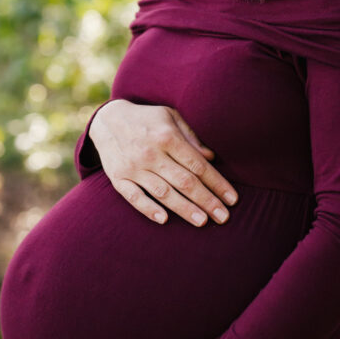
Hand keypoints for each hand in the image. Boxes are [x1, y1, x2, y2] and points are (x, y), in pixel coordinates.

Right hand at [89, 100, 237, 226]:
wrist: (107, 119)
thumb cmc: (147, 119)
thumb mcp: (171, 117)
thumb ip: (191, 137)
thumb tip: (211, 157)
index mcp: (167, 136)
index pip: (197, 165)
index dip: (217, 183)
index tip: (232, 199)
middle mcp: (151, 153)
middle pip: (184, 181)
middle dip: (207, 201)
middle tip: (223, 217)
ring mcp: (133, 167)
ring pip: (163, 192)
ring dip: (184, 208)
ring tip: (202, 222)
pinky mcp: (118, 177)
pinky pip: (133, 197)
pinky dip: (148, 208)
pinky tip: (164, 220)